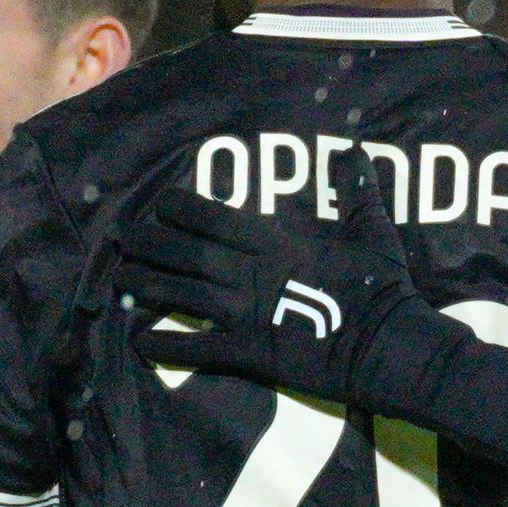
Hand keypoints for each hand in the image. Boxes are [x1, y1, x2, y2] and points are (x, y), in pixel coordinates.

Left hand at [106, 185, 412, 404]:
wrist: (387, 346)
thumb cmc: (382, 288)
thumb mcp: (373, 232)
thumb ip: (357, 192)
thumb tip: (352, 153)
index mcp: (276, 242)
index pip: (215, 218)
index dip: (182, 209)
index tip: (160, 202)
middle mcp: (251, 273)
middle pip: (187, 253)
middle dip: (151, 243)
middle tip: (123, 238)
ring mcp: (246, 314)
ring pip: (182, 294)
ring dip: (148, 285)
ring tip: (120, 279)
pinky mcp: (249, 353)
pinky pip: (197, 347)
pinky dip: (165, 345)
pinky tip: (139, 342)